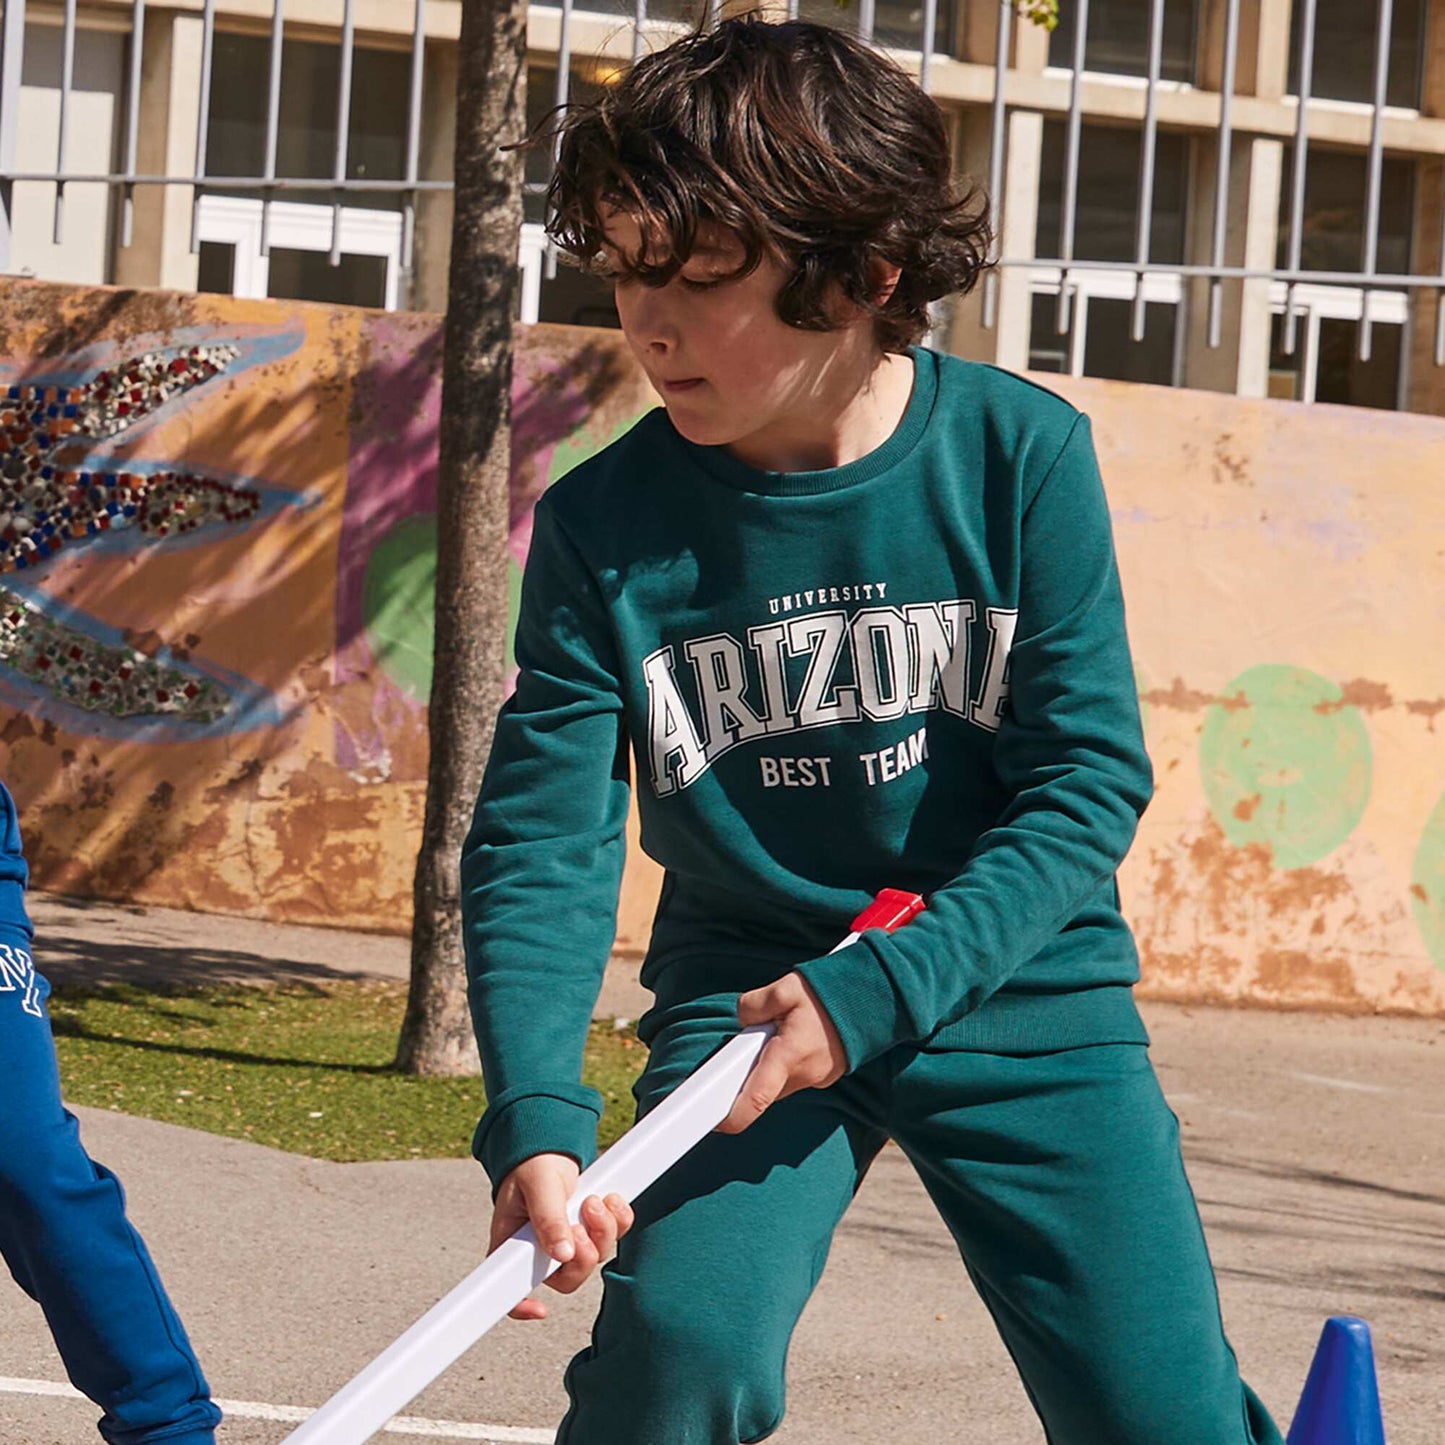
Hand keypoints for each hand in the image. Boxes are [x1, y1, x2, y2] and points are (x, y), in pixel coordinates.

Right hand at [488, 1153, 634, 1320]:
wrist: (551, 1147)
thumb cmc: (533, 1166)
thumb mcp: (538, 1186)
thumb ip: (548, 1218)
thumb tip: (563, 1254)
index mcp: (513, 1245)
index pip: (508, 1288)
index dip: (522, 1307)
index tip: (541, 1309)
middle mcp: (541, 1250)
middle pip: (568, 1278)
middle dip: (584, 1254)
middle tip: (581, 1222)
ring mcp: (569, 1241)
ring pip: (595, 1258)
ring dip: (603, 1231)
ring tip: (594, 1201)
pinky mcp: (592, 1229)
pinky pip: (614, 1237)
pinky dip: (619, 1220)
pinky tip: (611, 1200)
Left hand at [718, 971, 847, 1134]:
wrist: (872, 1000)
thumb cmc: (828, 994)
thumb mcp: (786, 988)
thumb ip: (755, 1004)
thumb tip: (743, 1020)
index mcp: (789, 1055)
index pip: (756, 1098)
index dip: (731, 1115)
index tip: (715, 1122)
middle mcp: (803, 1074)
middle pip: (761, 1089)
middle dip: (748, 1070)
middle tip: (753, 1038)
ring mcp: (816, 1079)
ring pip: (777, 1082)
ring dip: (769, 1064)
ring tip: (782, 1029)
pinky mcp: (823, 1077)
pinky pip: (792, 1076)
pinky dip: (785, 1063)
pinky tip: (795, 1037)